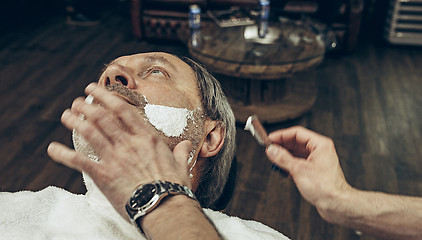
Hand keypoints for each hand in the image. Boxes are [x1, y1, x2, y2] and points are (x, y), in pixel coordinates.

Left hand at [47, 83, 191, 220]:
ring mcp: (115, 158)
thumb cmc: (174, 187)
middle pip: (102, 117)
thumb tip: (187, 145)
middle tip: (78, 101)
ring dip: (75, 121)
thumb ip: (181, 152)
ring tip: (66, 115)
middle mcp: (129, 143)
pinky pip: (79, 161)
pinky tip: (52, 149)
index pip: (123, 110)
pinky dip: (63, 154)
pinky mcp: (103, 175)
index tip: (95, 90)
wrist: (164, 206)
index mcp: (147, 138)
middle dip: (87, 106)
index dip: (106, 97)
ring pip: (90, 132)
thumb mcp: (181, 165)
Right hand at [265, 126, 350, 212]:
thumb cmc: (326, 188)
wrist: (336, 204)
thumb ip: (283, 158)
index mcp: (320, 145)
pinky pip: (299, 162)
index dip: (281, 135)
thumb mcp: (299, 170)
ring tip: (275, 161)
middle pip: (296, 142)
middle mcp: (320, 150)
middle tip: (270, 150)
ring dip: (285, 157)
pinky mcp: (315, 170)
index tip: (270, 139)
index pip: (297, 133)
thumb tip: (272, 150)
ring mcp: (318, 160)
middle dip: (282, 146)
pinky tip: (284, 170)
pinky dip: (290, 165)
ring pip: (297, 153)